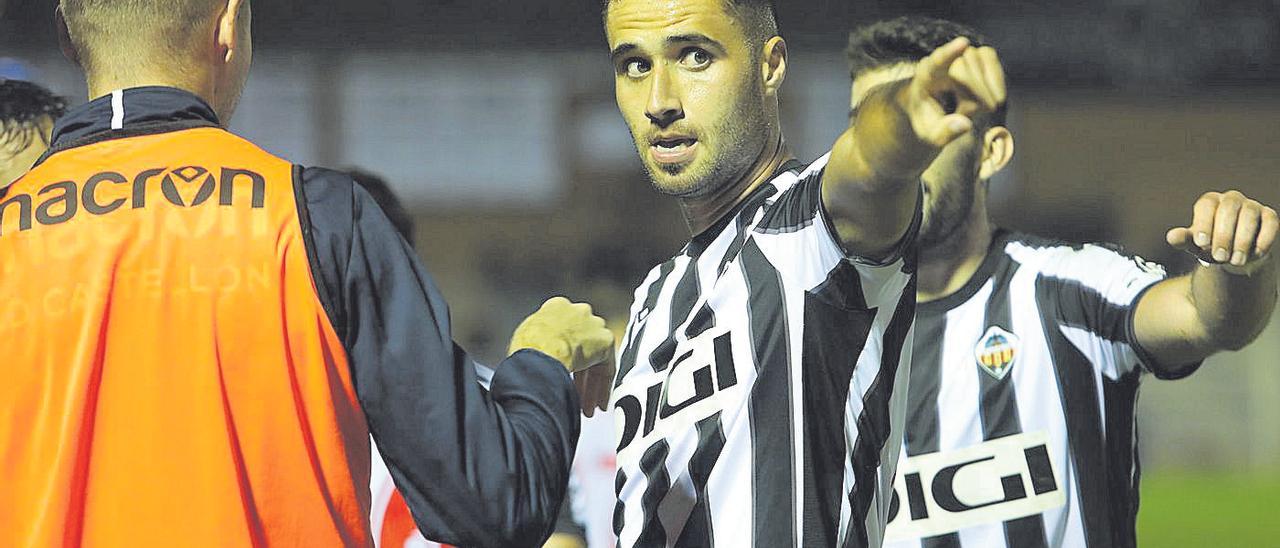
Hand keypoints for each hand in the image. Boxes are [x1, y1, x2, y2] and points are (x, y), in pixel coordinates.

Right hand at [509, 297, 614, 415]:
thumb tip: (537, 359)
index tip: (562, 370)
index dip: (563, 353)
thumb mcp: (526, 339)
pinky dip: (602, 387)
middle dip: (580, 374)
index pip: (565, 331)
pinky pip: (605, 368)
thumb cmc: (527, 348)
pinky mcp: (604, 341)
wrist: (541, 350)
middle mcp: (578, 312)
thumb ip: (538, 342)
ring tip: (586, 406)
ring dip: (591, 385)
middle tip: (577, 395)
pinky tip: (597, 403)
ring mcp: (593, 325)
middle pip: (583, 345)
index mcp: (556, 307)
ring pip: (595, 359)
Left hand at [902, 37, 1005, 147]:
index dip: (949, 53)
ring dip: (983, 91)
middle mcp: (940, 60)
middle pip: (964, 70)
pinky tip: (996, 97)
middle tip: (977, 115)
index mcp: (924, 78)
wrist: (937, 111)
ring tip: (974, 108)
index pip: (935, 62)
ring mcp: (957, 54)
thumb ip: (945, 133)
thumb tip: (965, 124)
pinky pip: (990, 58)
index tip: (963, 43)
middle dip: (975, 95)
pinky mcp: (975, 53)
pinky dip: (995, 79)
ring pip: (979, 62)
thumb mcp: (932, 136)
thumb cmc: (931, 122)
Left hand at [1167, 190, 1277, 271]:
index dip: (1203, 223)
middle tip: (1219, 256)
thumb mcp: (1195, 245)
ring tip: (1235, 260)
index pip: (1206, 205)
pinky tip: (1255, 254)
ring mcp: (1252, 206)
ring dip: (1242, 240)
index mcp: (1210, 202)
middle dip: (1223, 235)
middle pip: (1228, 209)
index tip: (1201, 244)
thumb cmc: (1210, 246)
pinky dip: (1263, 239)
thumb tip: (1172, 236)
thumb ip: (1184, 240)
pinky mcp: (1269, 217)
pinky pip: (1270, 223)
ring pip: (1249, 216)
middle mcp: (1231, 199)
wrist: (1233, 255)